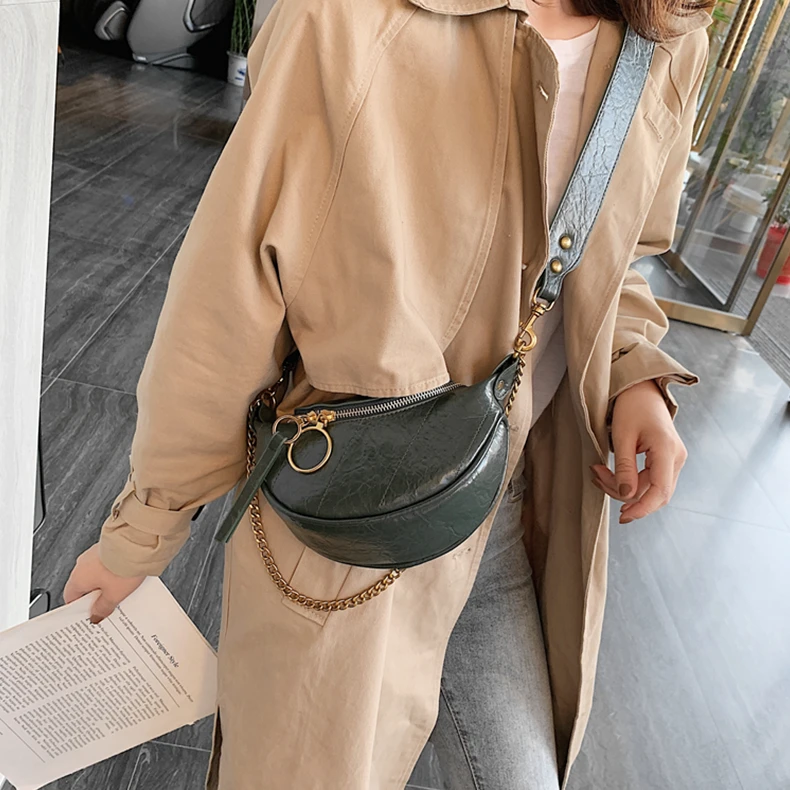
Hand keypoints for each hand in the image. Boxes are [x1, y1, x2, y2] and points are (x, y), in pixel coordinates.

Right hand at [63, 543, 144, 623]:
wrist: (137, 542)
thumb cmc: (122, 566)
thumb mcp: (114, 595)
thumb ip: (103, 608)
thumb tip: (96, 616)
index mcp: (77, 578)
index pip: (71, 598)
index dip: (81, 609)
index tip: (91, 615)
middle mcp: (82, 564)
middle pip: (86, 587)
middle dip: (98, 597)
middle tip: (110, 606)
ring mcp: (95, 554)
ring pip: (99, 575)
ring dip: (109, 583)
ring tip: (123, 591)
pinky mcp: (108, 547)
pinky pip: (109, 564)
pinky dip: (115, 572)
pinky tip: (128, 577)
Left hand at [591, 379, 686, 523]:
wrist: (641, 390)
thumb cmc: (631, 407)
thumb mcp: (622, 436)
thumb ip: (624, 467)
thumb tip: (626, 496)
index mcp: (668, 450)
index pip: (660, 491)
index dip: (642, 508)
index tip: (623, 516)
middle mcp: (676, 458)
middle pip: (654, 493)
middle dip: (624, 494)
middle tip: (597, 479)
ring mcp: (674, 459)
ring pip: (650, 488)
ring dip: (623, 487)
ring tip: (597, 473)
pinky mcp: (666, 460)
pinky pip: (649, 480)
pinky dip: (629, 481)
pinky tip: (609, 475)